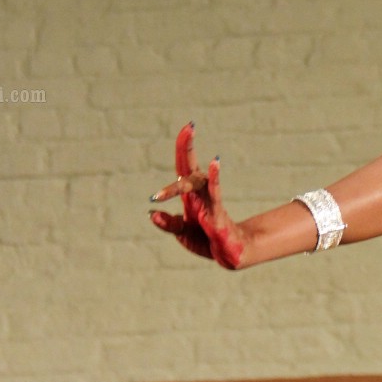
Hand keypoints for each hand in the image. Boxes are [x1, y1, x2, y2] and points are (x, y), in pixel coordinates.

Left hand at [149, 122, 247, 268]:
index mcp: (190, 195)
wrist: (229, 253)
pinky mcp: (218, 215)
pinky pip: (214, 194)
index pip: (184, 168)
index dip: (183, 148)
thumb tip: (152, 213)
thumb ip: (169, 223)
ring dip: (192, 162)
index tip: (187, 127)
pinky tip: (214, 163)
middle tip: (188, 128)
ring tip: (193, 143)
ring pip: (198, 181)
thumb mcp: (182, 232)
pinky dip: (213, 179)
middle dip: (186, 148)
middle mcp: (200, 194)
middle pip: (189, 169)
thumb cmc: (206, 239)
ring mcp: (210, 202)